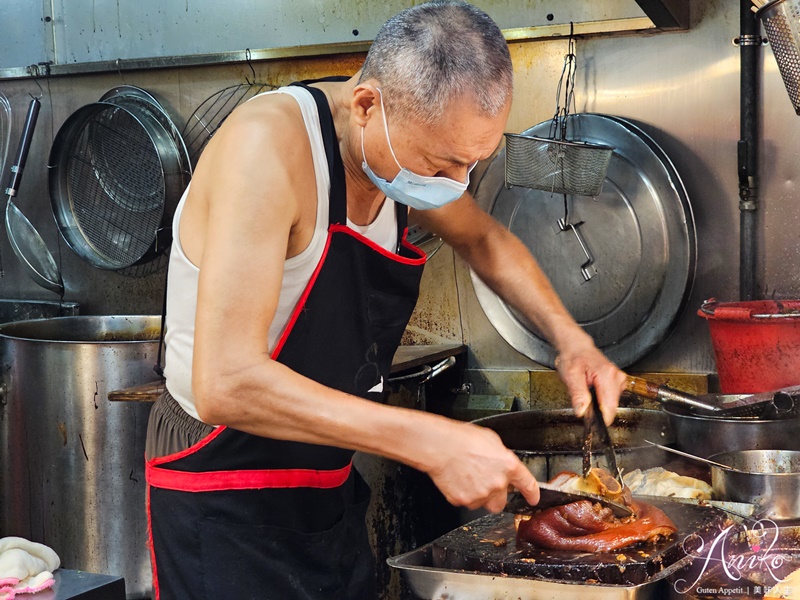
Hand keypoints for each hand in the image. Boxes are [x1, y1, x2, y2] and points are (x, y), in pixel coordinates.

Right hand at [424, 421, 538, 512]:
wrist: (440, 446)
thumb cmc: (462, 439)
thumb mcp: (491, 439)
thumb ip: (502, 456)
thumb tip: (501, 463)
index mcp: (508, 466)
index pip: (528, 485)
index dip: (532, 494)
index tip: (532, 499)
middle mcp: (497, 483)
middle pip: (502, 502)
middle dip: (496, 495)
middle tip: (484, 483)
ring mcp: (481, 495)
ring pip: (483, 503)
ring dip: (479, 495)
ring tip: (468, 477)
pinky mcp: (464, 501)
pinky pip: (467, 502)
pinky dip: (464, 494)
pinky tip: (458, 480)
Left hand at [554, 341, 625, 425]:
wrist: (577, 348)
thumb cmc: (573, 358)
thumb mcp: (570, 376)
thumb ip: (577, 394)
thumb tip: (582, 412)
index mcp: (607, 375)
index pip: (610, 407)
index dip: (599, 418)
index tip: (589, 420)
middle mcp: (617, 378)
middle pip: (611, 408)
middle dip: (597, 410)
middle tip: (583, 400)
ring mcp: (620, 380)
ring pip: (611, 405)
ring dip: (599, 405)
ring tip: (587, 392)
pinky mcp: (618, 383)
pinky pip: (611, 399)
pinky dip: (601, 399)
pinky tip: (593, 391)